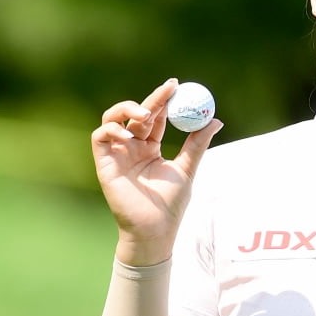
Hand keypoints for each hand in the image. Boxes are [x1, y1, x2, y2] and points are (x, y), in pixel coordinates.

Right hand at [91, 79, 221, 265]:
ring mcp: (117, 154)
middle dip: (152, 99)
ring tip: (146, 114)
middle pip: (137, 114)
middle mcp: (132, 147)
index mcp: (151, 148)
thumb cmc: (169, 204)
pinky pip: (100, 137)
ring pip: (112, 118)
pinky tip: (129, 135)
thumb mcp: (187, 169)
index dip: (164, 100)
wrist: (154, 230)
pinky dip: (111, 130)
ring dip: (127, 109)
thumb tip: (215, 120)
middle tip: (168, 89)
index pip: (157, 117)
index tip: (177, 86)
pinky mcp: (104, 163)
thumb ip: (197, 144)